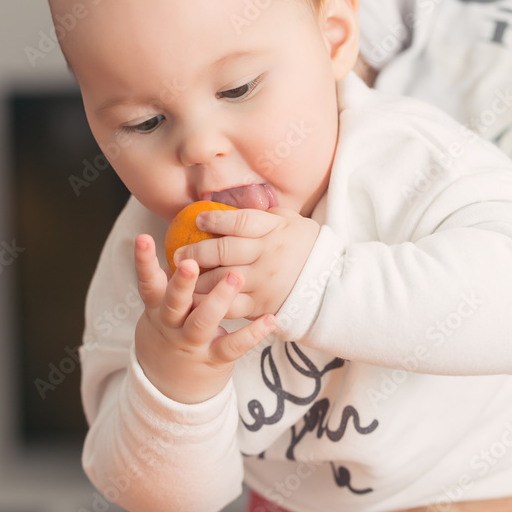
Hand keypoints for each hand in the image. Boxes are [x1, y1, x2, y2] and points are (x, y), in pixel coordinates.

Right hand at [134, 234, 275, 403]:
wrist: (169, 385)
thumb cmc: (172, 333)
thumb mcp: (163, 311)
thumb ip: (172, 282)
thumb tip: (191, 237)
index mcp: (158, 309)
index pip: (148, 282)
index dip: (143, 261)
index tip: (142, 238)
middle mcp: (172, 325)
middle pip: (174, 302)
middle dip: (181, 282)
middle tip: (190, 263)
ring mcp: (192, 343)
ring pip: (202, 322)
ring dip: (218, 300)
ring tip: (236, 277)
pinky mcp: (213, 359)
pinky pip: (232, 346)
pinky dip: (251, 334)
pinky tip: (270, 320)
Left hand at [171, 207, 319, 319]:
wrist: (331, 284)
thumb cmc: (306, 248)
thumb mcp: (291, 222)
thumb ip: (264, 216)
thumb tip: (231, 205)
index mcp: (275, 230)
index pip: (241, 221)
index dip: (216, 220)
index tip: (199, 220)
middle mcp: (267, 255)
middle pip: (224, 250)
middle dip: (196, 251)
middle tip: (179, 254)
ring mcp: (263, 281)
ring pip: (221, 279)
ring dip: (196, 278)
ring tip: (182, 275)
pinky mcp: (261, 304)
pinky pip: (230, 305)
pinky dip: (210, 303)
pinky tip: (195, 300)